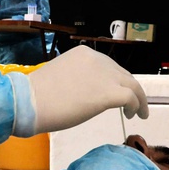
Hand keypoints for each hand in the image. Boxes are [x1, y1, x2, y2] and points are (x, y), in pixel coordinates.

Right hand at [14, 45, 148, 136]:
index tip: (116, 93)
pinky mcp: (110, 93)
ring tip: (138, 112)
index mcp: (84, 54)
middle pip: (122, 74)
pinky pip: (132, 98)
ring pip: (132, 85)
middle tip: (131, 104)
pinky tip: (133, 115)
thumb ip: (78, 79)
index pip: (108, 66)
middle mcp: (98, 59)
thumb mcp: (61, 77)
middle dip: (129, 89)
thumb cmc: (37, 95)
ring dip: (138, 99)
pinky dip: (137, 106)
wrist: (30, 102)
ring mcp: (105, 75)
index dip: (115, 80)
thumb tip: (86, 92)